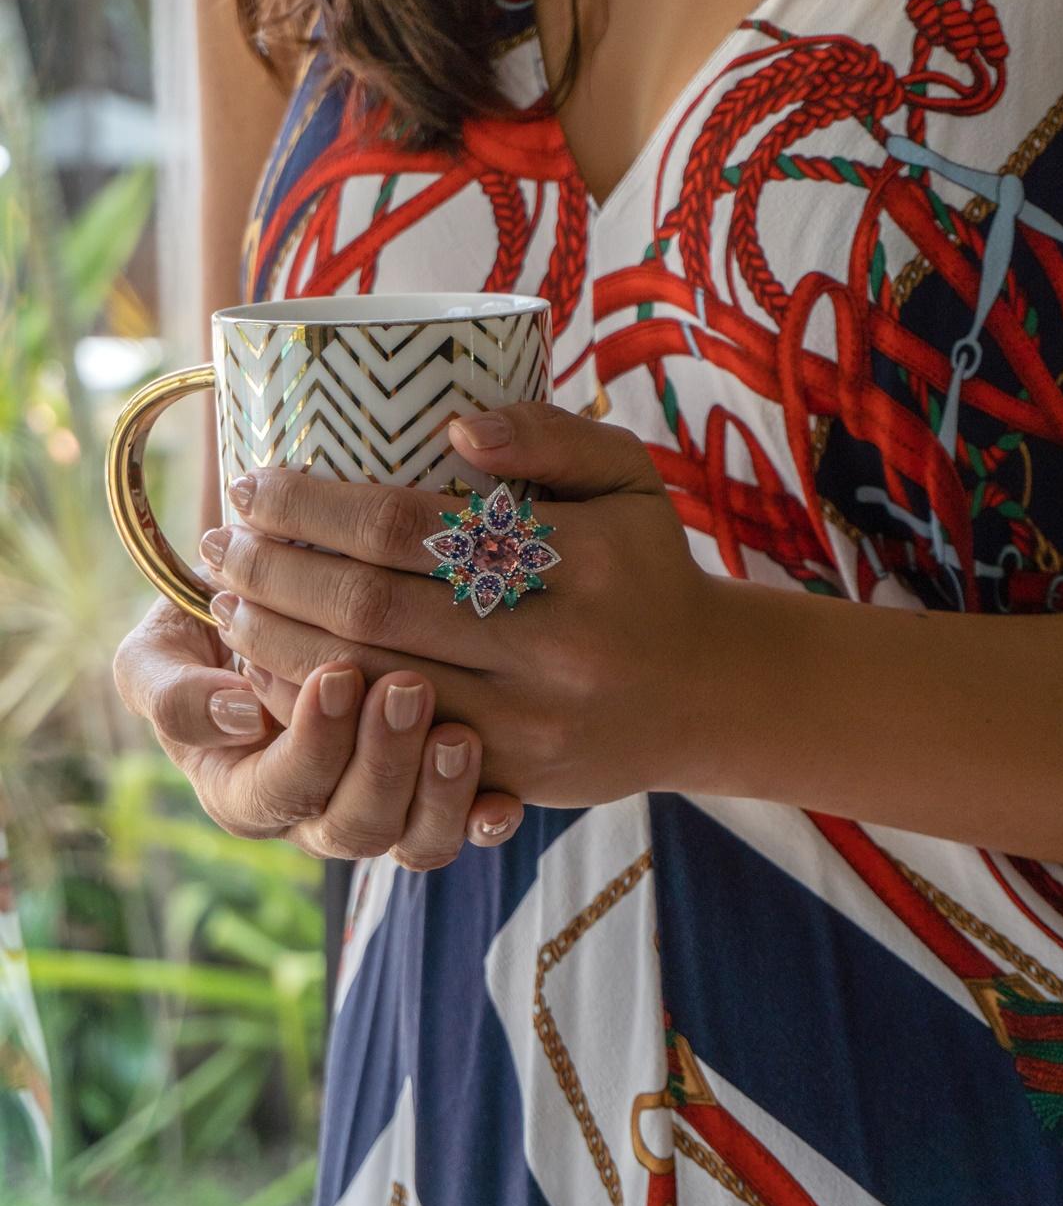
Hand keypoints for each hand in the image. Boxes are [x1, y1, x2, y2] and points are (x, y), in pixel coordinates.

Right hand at [111, 589, 524, 869]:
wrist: (280, 608)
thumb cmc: (216, 626)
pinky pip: (465, 831)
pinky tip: (505, 801)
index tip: (338, 675)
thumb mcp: (160, 653)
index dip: (313, 743)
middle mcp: (314, 815)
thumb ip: (171, 690)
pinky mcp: (437, 795)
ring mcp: (382, 809)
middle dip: (383, 763)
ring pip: (414, 841)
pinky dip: (486, 820)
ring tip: (458, 735)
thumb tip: (239, 715)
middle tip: (408, 690)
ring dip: (441, 794)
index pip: (280, 790)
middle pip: (354, 826)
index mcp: (243, 791)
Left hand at [200, 402, 716, 806]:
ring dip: (277, 641)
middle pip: (371, 611)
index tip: (254, 482)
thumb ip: (548, 433)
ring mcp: (529, 725)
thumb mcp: (625, 475)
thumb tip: (451, 428)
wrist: (702, 689)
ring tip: (227, 601)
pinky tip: (272, 670)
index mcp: (581, 560)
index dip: (313, 507)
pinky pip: (390, 744)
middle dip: (274, 573)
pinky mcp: (511, 777)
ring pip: (369, 685)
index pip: (409, 529)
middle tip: (218, 543)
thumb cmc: (644, 566)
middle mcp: (555, 649)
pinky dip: (322, 706)